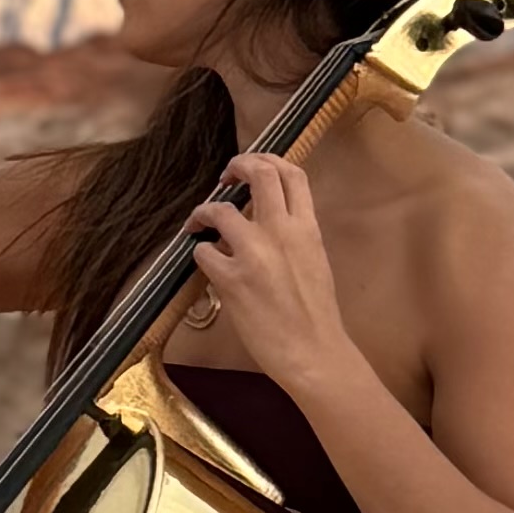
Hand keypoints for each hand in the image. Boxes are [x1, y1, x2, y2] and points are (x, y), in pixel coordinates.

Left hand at [185, 150, 358, 394]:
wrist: (313, 352)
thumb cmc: (315, 314)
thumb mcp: (314, 260)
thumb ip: (292, 235)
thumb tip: (262, 221)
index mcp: (307, 228)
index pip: (291, 173)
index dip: (266, 160)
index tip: (250, 169)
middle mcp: (281, 232)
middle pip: (258, 173)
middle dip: (235, 166)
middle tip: (223, 181)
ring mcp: (254, 254)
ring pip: (220, 210)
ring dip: (203, 213)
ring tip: (198, 225)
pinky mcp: (231, 280)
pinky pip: (203, 252)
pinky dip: (201, 253)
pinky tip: (207, 266)